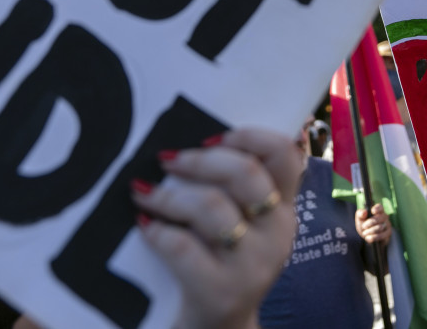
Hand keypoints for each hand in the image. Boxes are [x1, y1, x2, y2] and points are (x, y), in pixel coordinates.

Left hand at [131, 128, 303, 328]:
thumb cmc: (220, 262)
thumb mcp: (242, 223)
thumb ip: (231, 186)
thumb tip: (190, 140)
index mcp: (283, 208)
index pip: (285, 155)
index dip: (249, 135)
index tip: (210, 137)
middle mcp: (277, 233)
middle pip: (244, 173)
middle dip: (197, 160)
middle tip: (165, 159)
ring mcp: (252, 265)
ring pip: (210, 206)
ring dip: (167, 195)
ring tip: (141, 192)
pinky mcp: (222, 291)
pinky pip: (183, 245)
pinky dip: (158, 231)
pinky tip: (145, 225)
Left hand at [355, 204, 391, 245]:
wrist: (368, 237)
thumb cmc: (364, 225)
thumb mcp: (360, 219)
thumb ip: (360, 214)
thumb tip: (364, 212)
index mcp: (378, 211)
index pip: (380, 207)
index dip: (377, 208)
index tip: (372, 211)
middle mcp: (384, 216)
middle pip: (379, 218)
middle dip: (369, 223)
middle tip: (363, 226)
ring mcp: (387, 225)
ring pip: (380, 227)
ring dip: (370, 231)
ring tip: (364, 233)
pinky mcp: (388, 233)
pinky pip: (381, 235)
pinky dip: (372, 237)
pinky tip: (368, 237)